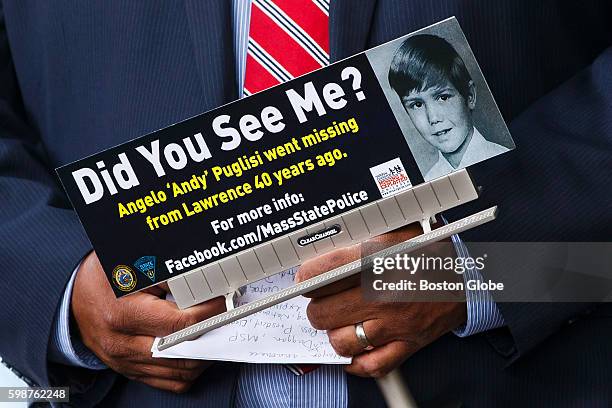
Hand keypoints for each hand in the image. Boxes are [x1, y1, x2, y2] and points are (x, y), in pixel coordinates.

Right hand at [72, 252, 225, 392]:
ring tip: (217, 332)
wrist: (75, 295)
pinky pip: (170, 382)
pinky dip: (191, 369)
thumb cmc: (106, 275)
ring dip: (205, 354)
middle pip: (181, 353)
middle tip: (226, 318)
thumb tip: (206, 283)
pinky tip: (200, 349)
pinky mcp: (130, 371)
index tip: (223, 301)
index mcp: (121, 315)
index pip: (176, 324)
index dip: (206, 314)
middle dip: (211, 336)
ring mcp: (125, 362)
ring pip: (179, 372)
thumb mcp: (134, 265)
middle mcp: (121, 345)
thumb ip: (171, 277)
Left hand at [295, 223, 466, 377]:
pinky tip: (353, 348)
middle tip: (320, 300)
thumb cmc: (428, 250)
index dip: (307, 276)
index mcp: (379, 261)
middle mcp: (385, 294)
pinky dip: (356, 362)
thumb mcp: (396, 230)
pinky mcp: (408, 344)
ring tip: (338, 321)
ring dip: (333, 333)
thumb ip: (359, 237)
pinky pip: (372, 365)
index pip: (325, 273)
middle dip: (316, 307)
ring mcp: (396, 323)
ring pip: (342, 341)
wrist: (468, 274)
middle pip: (324, 312)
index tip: (304, 278)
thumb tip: (323, 249)